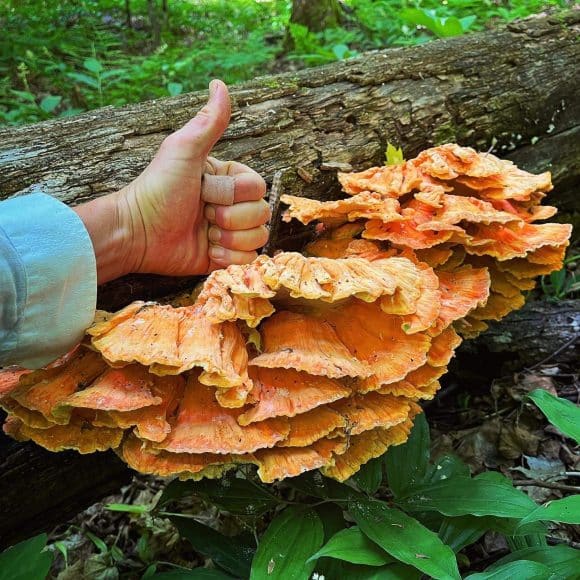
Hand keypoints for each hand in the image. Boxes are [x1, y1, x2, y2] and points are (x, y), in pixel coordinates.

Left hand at [75, 80, 269, 283]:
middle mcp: (231, 205)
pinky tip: (207, 250)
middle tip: (202, 215)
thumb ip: (207, 123)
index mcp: (227, 179)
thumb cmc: (157, 189)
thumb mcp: (183, 151)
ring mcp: (229, 232)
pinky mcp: (224, 257)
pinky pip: (248, 260)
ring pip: (258, 237)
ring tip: (204, 234)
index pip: (258, 187)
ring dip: (230, 239)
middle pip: (262, 213)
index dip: (235, 193)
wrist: (138, 233)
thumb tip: (219, 84)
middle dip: (231, 218)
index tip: (204, 191)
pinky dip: (228, 258)